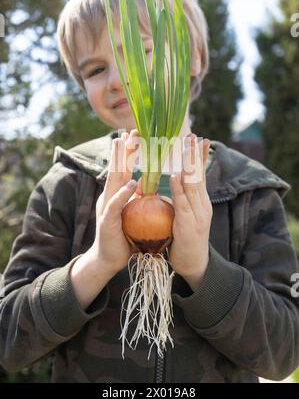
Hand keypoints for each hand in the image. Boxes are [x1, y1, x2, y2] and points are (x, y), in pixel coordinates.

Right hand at [92, 130, 139, 274]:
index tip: (135, 134)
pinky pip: (115, 205)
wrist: (108, 259)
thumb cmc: (123, 235)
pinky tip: (131, 183)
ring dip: (119, 162)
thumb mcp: (131, 213)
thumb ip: (134, 198)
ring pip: (113, 180)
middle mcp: (109, 197)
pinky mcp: (107, 221)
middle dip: (123, 150)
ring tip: (124, 145)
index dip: (128, 152)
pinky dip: (123, 193)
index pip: (122, 168)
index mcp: (116, 194)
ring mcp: (106, 207)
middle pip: (116, 168)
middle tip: (130, 131)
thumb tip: (145, 184)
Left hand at [167, 135, 211, 289]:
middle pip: (199, 174)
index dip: (200, 156)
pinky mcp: (189, 224)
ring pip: (194, 185)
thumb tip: (175, 180)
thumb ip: (181, 198)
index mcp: (201, 201)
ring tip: (186, 147)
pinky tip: (175, 175)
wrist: (194, 264)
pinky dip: (179, 189)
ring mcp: (198, 214)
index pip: (200, 173)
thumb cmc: (184, 238)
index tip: (200, 138)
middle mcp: (203, 204)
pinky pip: (183, 204)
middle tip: (194, 134)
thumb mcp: (184, 214)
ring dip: (189, 165)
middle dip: (196, 154)